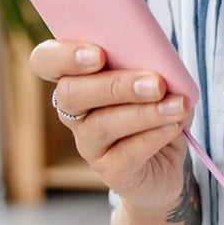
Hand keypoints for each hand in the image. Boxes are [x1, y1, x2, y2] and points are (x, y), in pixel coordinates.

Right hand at [28, 40, 193, 213]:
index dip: (64, 56)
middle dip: (115, 85)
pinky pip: (125, 154)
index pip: (46, 61)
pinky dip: (153, 136)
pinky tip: (173, 125)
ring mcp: (88, 143)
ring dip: (144, 113)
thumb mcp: (158, 76)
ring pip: (101, 125)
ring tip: (177, 105)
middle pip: (72, 94)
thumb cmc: (156, 104)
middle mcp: (74, 110)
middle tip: (156, 83)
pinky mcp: (110, 170)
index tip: (98, 54)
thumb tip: (163, 59)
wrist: (166, 160)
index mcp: (78, 75)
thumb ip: (152, 62)